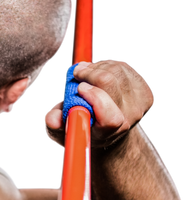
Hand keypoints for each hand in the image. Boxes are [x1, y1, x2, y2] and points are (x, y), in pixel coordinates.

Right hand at [42, 58, 156, 148]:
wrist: (110, 125)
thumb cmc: (85, 124)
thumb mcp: (64, 128)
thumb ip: (55, 123)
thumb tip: (53, 118)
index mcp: (108, 133)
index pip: (111, 118)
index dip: (95, 98)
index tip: (79, 88)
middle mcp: (128, 119)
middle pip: (110, 82)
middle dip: (88, 74)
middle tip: (76, 74)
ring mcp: (140, 102)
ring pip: (115, 70)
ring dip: (96, 68)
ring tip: (86, 76)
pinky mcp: (145, 88)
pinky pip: (123, 66)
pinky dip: (106, 66)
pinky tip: (100, 75)